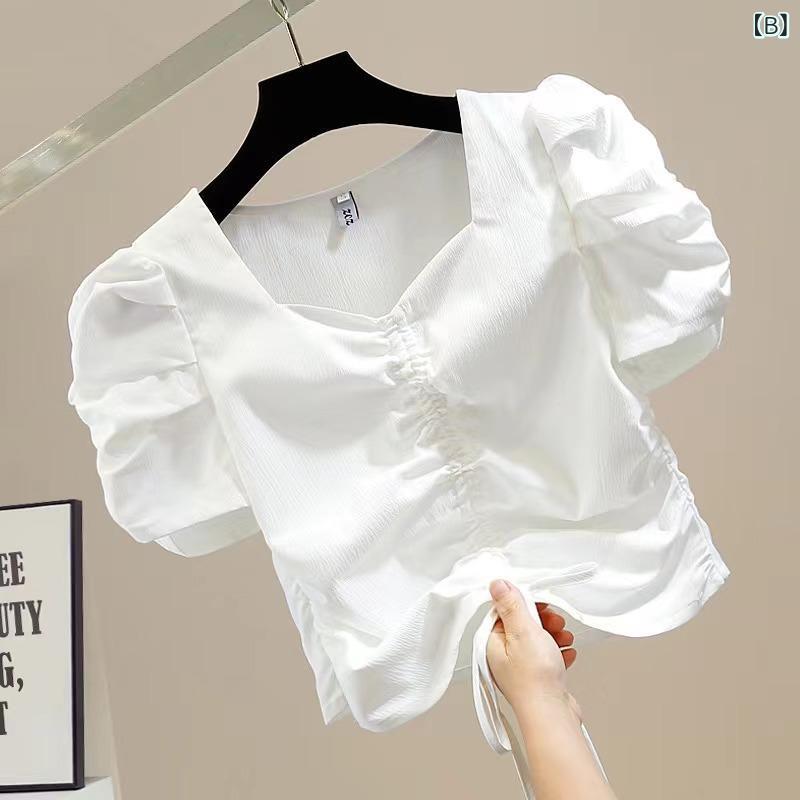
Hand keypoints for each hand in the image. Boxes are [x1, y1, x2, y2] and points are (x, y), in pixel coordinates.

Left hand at [486, 579, 581, 722]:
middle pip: (522, 625)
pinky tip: (567, 653)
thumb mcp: (522, 631)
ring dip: (553, 635)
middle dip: (542, 620)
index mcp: (492, 642)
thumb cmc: (535, 679)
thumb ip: (511, 605)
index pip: (504, 611)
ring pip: (537, 641)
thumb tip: (497, 584)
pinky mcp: (537, 679)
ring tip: (564, 637)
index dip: (524, 604)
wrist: (552, 715)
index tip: (540, 602)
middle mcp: (503, 656)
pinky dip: (558, 653)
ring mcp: (520, 669)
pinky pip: (547, 658)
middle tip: (555, 621)